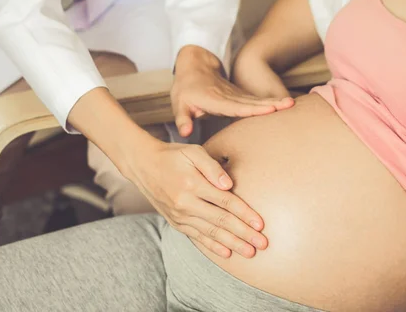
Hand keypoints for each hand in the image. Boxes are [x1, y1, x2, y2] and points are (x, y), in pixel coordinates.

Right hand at [124, 139, 267, 258]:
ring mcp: (179, 215)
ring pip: (210, 233)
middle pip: (220, 222)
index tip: (260, 224)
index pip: (225, 202)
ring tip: (249, 253)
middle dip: (243, 234)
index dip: (244, 214)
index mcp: (193, 184)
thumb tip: (229, 184)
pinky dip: (212, 246)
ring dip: (232, 244)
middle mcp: (185, 203)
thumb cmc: (173, 155)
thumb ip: (212, 167)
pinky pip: (196, 237)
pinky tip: (226, 253)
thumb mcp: (193, 152)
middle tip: (262, 244)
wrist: (143, 165)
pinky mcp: (175, 222)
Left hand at [172, 45, 293, 136]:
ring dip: (274, 102)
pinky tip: (285, 105)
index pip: (235, 107)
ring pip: (256, 99)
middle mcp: (229, 96)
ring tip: (292, 104)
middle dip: (270, 104)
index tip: (268, 109)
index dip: (251, 109)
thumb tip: (185, 133)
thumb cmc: (186, 89)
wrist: (195, 67)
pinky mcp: (240, 96)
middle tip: (289, 105)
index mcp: (215, 100)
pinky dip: (271, 102)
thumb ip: (183, 119)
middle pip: (251, 102)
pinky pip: (256, 100)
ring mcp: (236, 95)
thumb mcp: (179, 104)